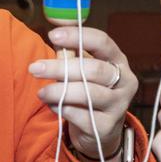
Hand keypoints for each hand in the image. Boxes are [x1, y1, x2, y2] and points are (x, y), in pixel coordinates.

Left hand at [30, 27, 138, 159]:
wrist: (100, 131)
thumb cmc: (88, 91)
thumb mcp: (82, 69)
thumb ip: (70, 50)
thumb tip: (54, 30)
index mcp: (119, 61)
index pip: (102, 42)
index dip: (78, 36)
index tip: (52, 35)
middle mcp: (125, 82)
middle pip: (94, 69)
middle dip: (61, 68)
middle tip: (35, 68)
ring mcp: (118, 105)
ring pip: (88, 94)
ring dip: (59, 91)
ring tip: (41, 92)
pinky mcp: (107, 126)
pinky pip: (82, 115)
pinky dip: (63, 108)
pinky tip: (53, 105)